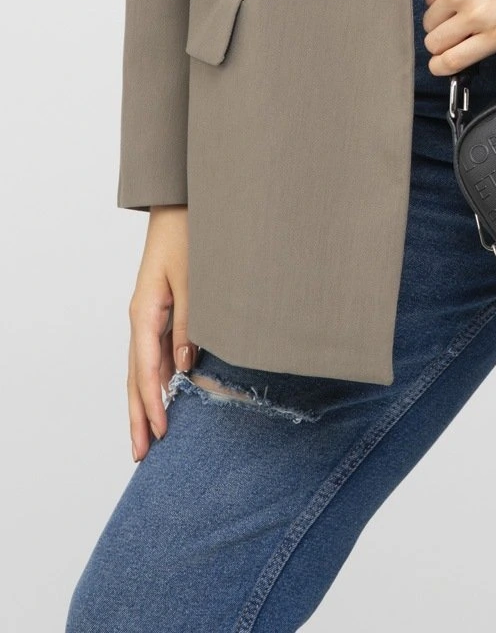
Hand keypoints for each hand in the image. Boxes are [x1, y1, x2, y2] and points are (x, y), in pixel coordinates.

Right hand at [127, 204, 192, 461]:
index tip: (159, 433)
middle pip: (135, 376)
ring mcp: (147, 316)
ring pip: (141, 369)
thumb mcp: (195, 280)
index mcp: (145, 312)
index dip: (151, 404)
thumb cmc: (189, 236)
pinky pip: (152, 354)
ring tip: (147, 437)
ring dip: (143, 402)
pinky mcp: (159, 312)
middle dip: (138, 416)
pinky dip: (153, 381)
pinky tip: (161, 397)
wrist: (179, 206)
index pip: (146, 369)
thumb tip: (184, 367)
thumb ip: (192, 323)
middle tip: (141, 454)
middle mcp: (141, 318)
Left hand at [423, 0, 495, 75]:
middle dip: (443, 27)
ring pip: (436, 43)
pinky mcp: (492, 37)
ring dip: (443, 47)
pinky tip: (441, 66)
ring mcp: (472, 16)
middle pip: (431, 22)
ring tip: (454, 46)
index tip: (450, 12)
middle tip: (458, 27)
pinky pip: (453, 60)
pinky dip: (443, 67)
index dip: (441, 6)